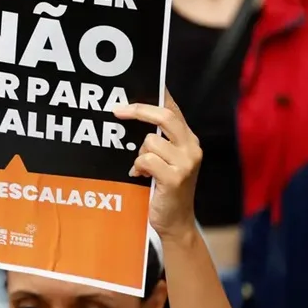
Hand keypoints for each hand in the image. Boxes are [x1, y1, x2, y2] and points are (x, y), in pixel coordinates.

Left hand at [113, 90, 201, 238]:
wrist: (175, 222)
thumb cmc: (164, 190)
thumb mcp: (166, 161)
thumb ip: (158, 140)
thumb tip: (133, 114)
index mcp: (189, 140)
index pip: (174, 109)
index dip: (158, 95)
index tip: (137, 85)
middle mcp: (192, 148)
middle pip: (164, 116)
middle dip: (138, 111)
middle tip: (116, 110)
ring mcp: (186, 163)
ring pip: (150, 141)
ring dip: (139, 154)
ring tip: (143, 169)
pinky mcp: (175, 177)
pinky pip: (146, 160)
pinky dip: (138, 168)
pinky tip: (141, 177)